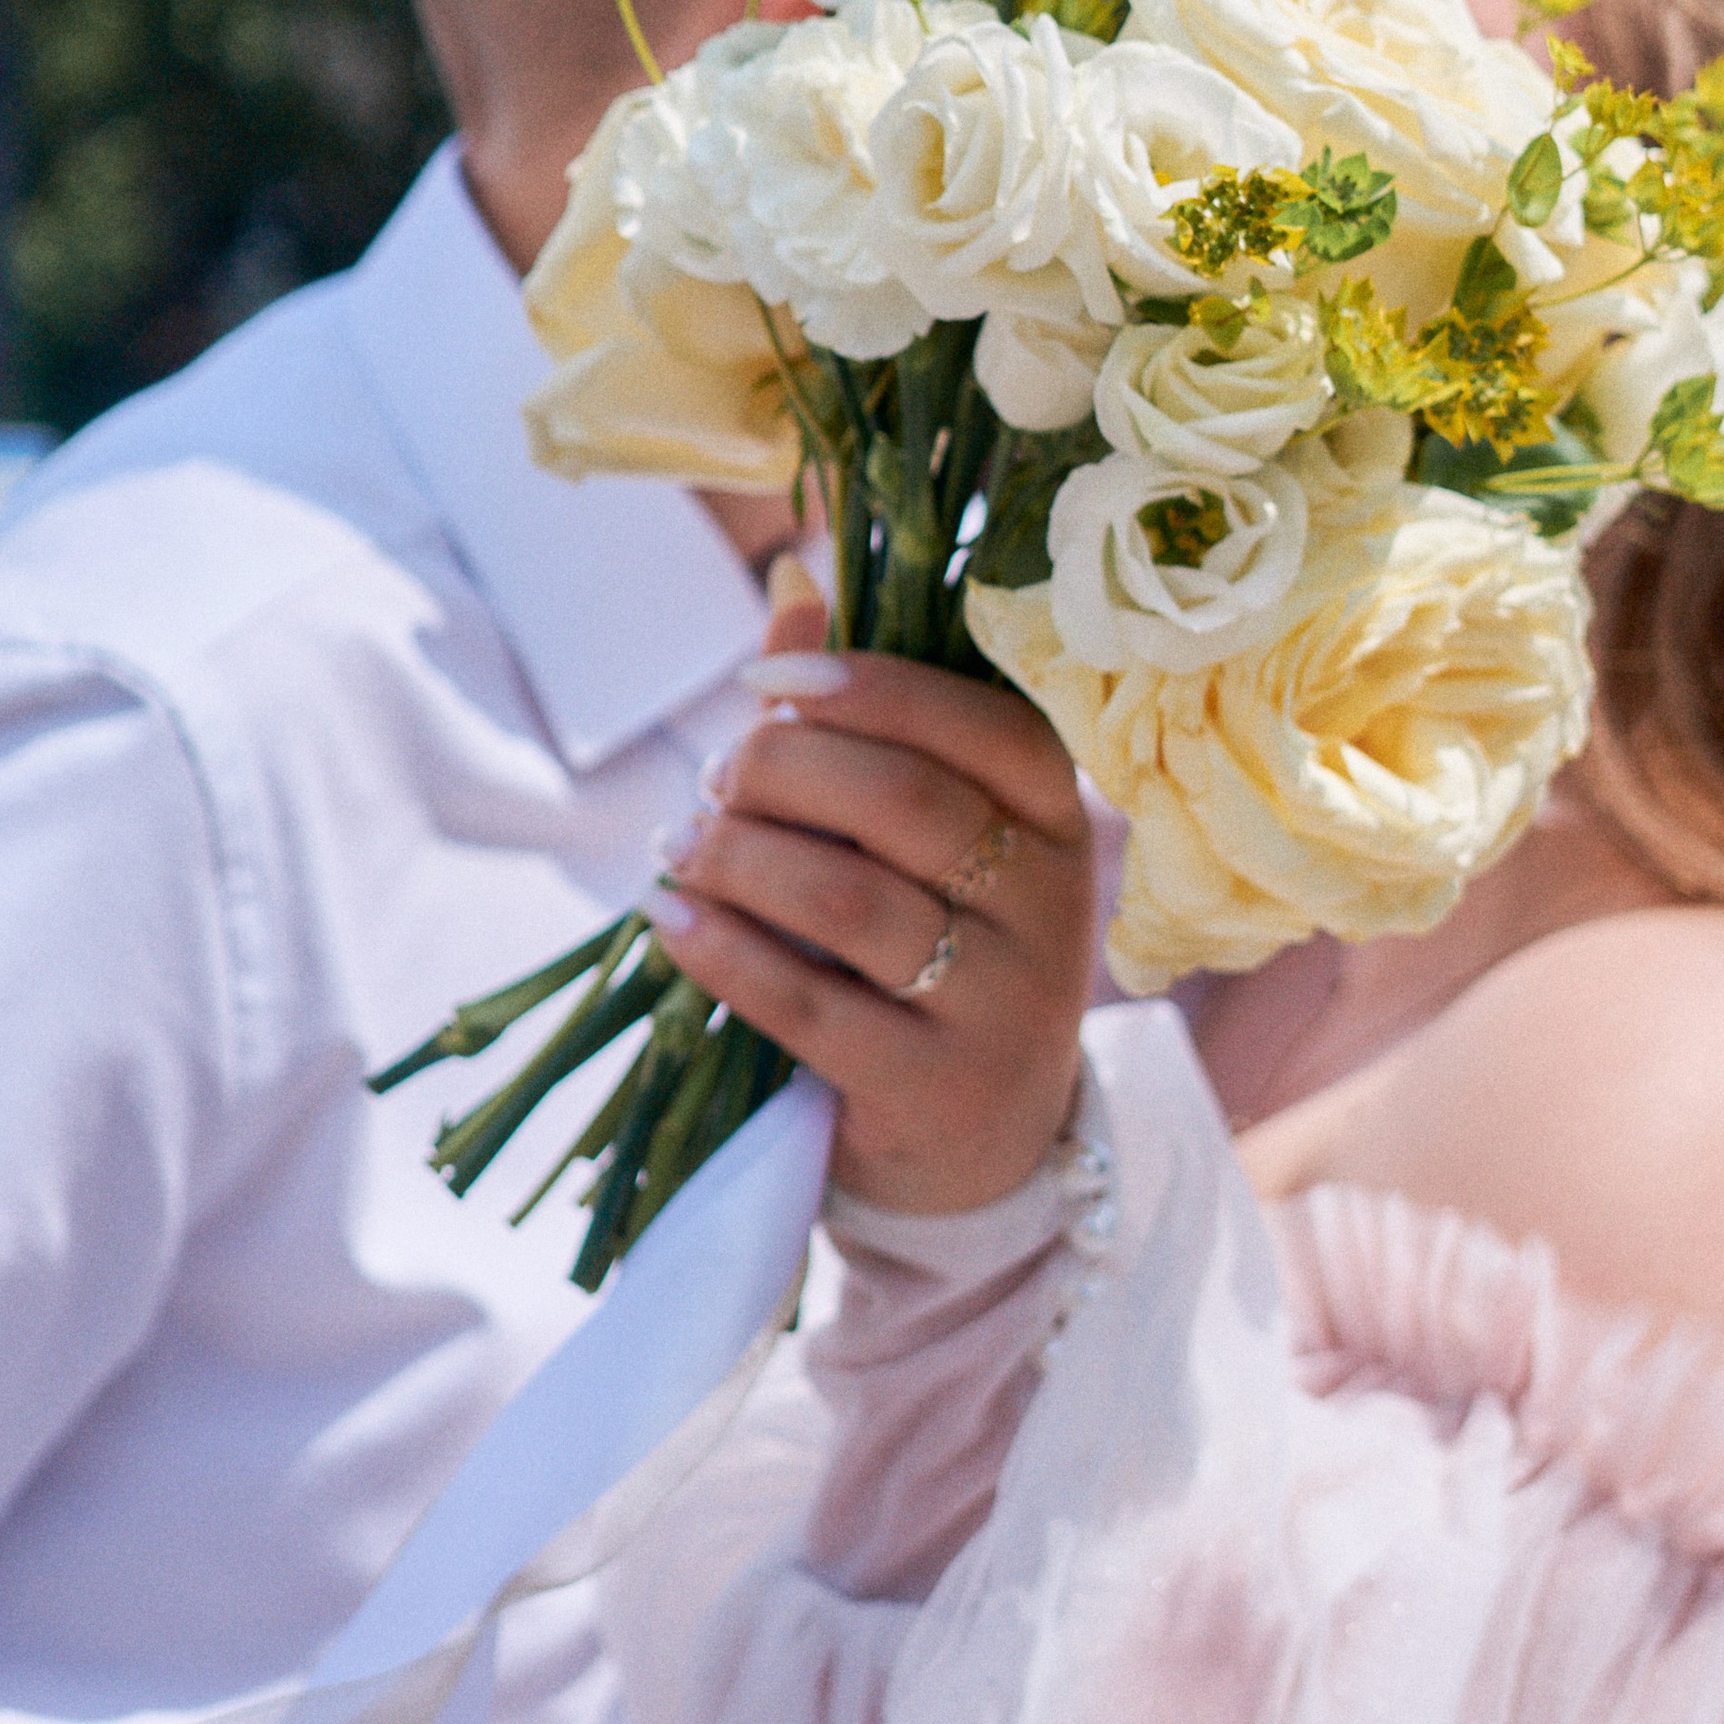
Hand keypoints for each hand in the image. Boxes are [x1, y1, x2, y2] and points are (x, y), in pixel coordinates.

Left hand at [645, 607, 1094, 1218]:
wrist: (983, 1147)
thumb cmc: (935, 948)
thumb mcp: (921, 836)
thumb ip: (859, 713)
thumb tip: (791, 576)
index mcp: (1053, 818)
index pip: (979, 725)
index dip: (865, 688)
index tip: (759, 683)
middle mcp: (1050, 905)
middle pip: (903, 803)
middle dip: (782, 774)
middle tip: (713, 781)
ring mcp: (1002, 1004)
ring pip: (850, 903)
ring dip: (739, 860)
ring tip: (678, 848)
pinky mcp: (937, 1090)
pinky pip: (811, 1006)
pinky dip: (722, 952)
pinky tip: (669, 920)